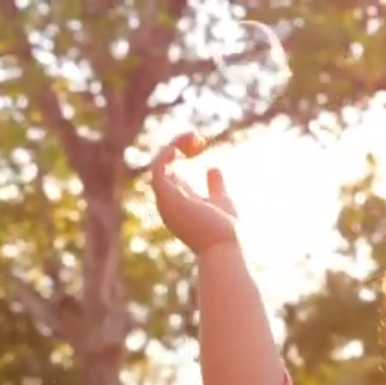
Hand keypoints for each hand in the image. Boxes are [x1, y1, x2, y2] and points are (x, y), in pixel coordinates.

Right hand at [151, 131, 238, 253]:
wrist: (227, 247)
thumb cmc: (225, 231)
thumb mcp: (221, 200)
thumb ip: (215, 187)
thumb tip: (213, 168)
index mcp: (179, 201)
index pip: (171, 171)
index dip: (180, 151)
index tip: (200, 142)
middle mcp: (168, 201)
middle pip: (162, 165)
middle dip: (176, 145)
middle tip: (197, 136)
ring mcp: (165, 200)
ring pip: (159, 164)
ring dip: (174, 145)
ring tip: (194, 136)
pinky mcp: (166, 197)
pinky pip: (158, 168)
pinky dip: (169, 153)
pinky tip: (185, 145)